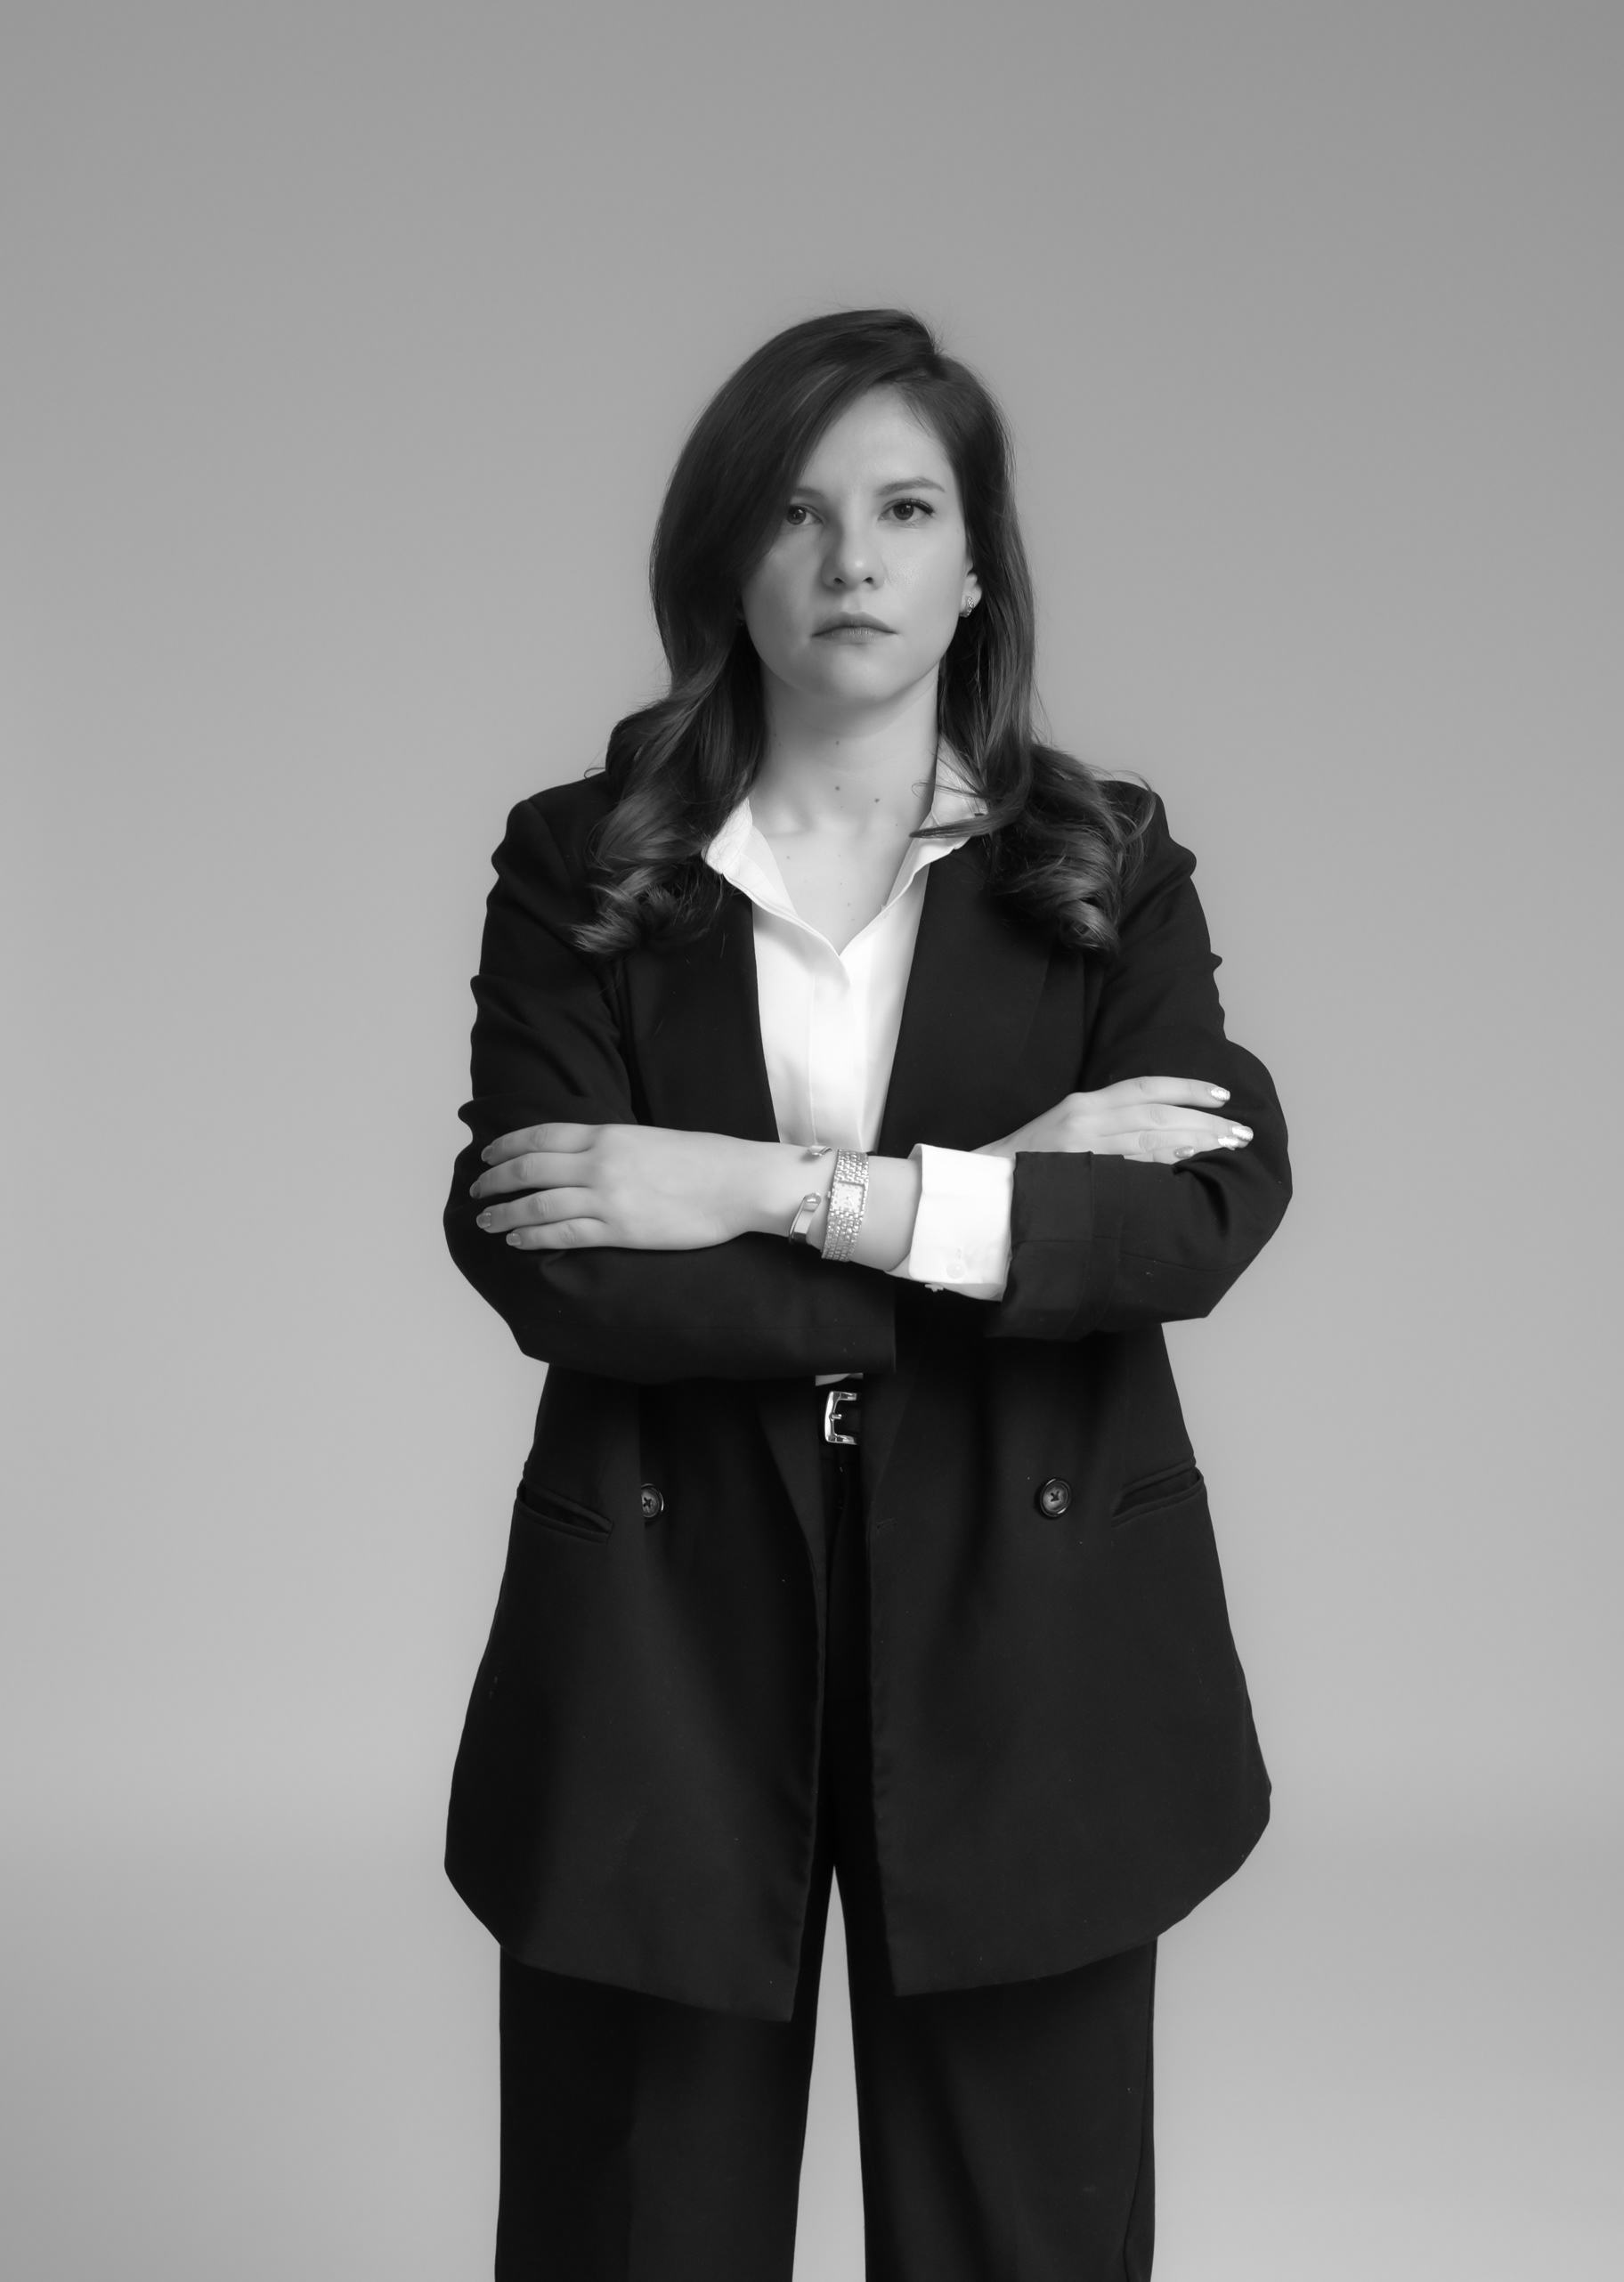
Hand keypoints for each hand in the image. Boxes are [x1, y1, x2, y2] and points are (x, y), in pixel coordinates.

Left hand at [471, 1122, 769, 1251]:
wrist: (738, 1182)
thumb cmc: (703, 1159)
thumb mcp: (647, 1138)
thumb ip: (611, 1146)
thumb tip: (581, 1158)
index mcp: (606, 1134)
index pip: (539, 1137)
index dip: (505, 1147)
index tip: (485, 1155)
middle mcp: (599, 1163)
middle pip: (528, 1170)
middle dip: (494, 1181)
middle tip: (477, 1191)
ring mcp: (607, 1198)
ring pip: (538, 1205)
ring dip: (505, 1213)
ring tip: (486, 1221)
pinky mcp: (620, 1231)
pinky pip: (564, 1234)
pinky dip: (533, 1236)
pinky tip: (517, 1239)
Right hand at [978, 1077, 1251, 1165]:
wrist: (981, 1191)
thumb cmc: (1023, 1165)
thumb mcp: (1062, 1130)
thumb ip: (1102, 1125)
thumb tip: (1154, 1131)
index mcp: (1082, 1104)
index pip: (1145, 1087)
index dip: (1187, 1088)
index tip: (1222, 1096)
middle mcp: (1085, 1119)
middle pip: (1158, 1114)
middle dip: (1204, 1121)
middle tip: (1240, 1131)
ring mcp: (1083, 1148)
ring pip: (1152, 1138)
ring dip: (1195, 1140)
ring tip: (1228, 1145)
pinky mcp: (1080, 1176)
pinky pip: (1133, 1167)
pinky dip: (1165, 1163)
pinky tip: (1191, 1163)